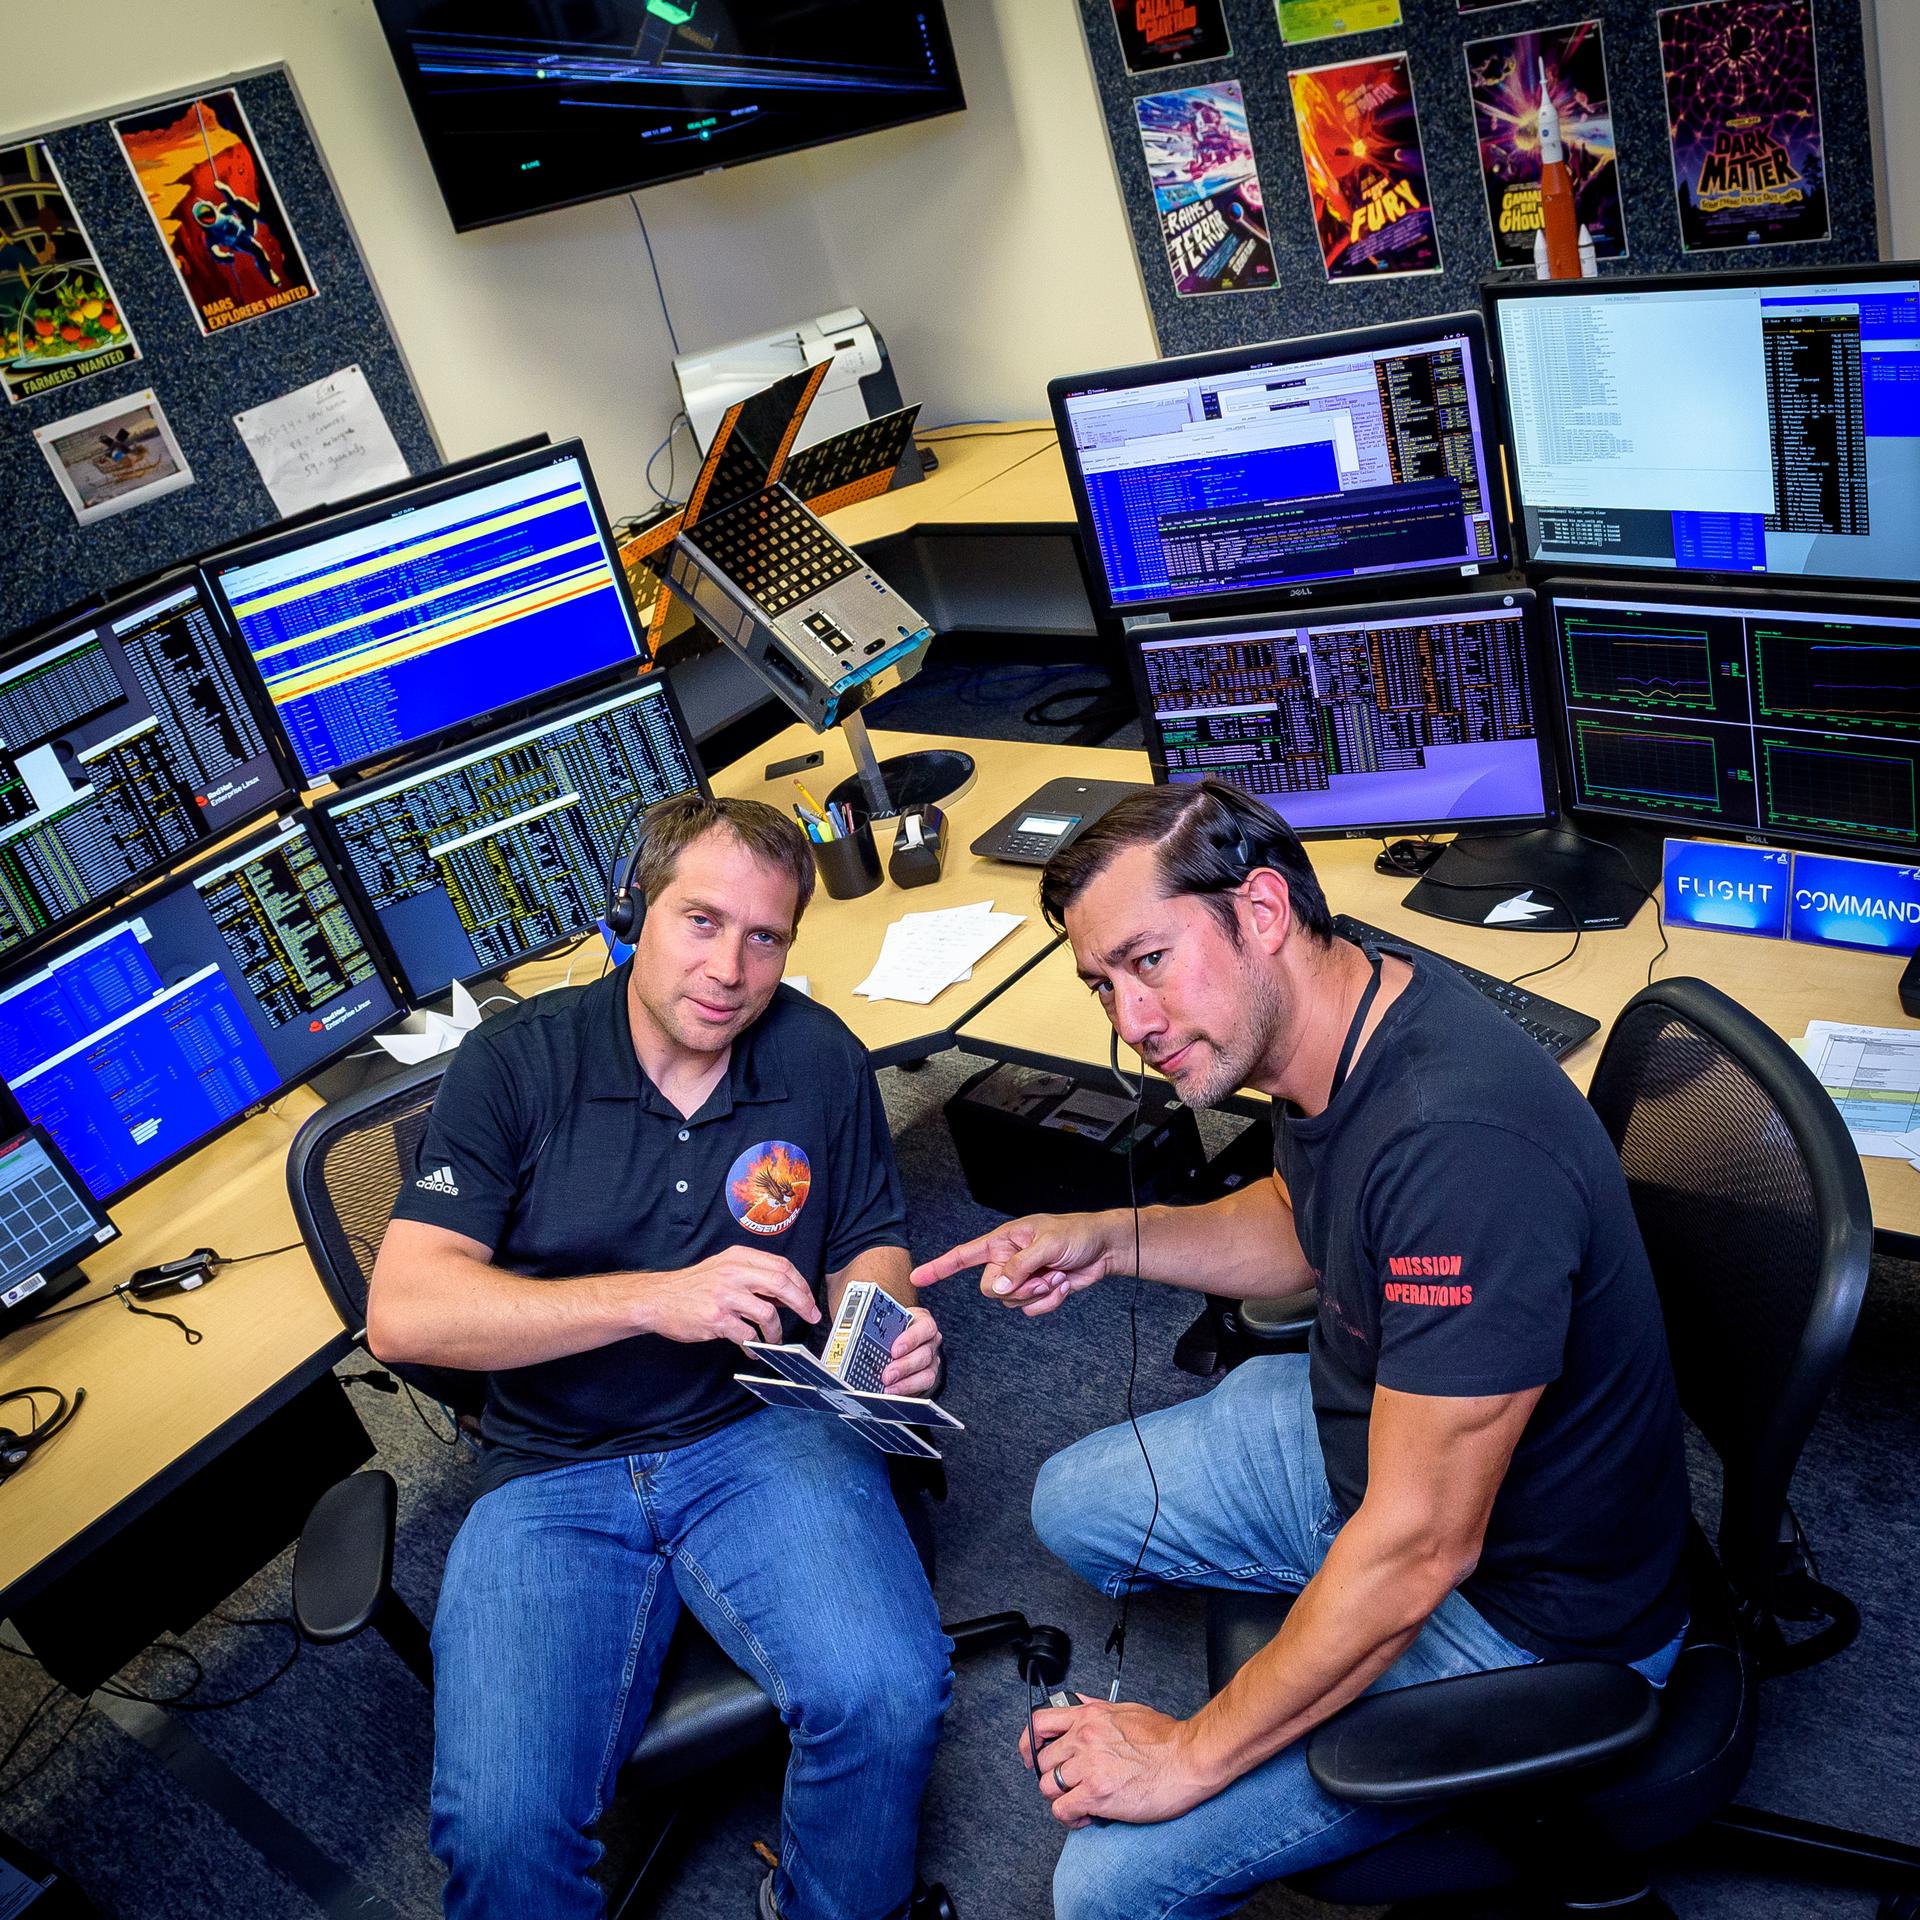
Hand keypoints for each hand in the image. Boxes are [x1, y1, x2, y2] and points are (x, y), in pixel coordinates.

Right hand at [637, 1249, 819, 1345]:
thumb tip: (784, 1293)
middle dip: (802, 1303)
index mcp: (738, 1257)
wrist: (658, 1298)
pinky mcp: (715, 1318)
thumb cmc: (691, 1286)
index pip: (782, 1266)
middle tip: (811, 1317)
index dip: (801, 1284)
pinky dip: (754, 1345)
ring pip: (767, 1312)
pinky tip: (752, 1349)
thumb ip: (752, 1275)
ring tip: (773, 1339)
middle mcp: (733, 1273)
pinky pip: (746, 1334)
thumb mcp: (723, 1268)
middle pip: (781, 1284)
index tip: (809, 1300)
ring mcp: (724, 1296)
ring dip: (776, 1331)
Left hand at [881, 1306, 940, 1394]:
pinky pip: (923, 1385)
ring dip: (906, 1382)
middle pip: (924, 1354)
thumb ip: (880, 1330)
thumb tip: (861, 1339)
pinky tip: (893, 1391)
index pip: (924, 1328)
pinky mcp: (927, 1376)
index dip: (910, 1339)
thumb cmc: (892, 1328)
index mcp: (921, 1321)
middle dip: (903, 1366)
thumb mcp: (887, 1323)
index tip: (894, 1351)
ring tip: (888, 1387)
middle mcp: (929, 1341)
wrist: (900, 1338)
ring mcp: (931, 1360)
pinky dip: (907, 1390)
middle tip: (887, 1375)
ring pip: (926, 1373)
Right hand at [911, 1213, 1117, 1316]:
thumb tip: (997, 1288)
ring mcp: (1022, 1279)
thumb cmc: (1077, 1234)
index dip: (940, 1267)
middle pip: (990, 1289)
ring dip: (1038, 1293)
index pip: (964, 1255)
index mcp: (1003, 1241)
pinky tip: (1063, 1285)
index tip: (917, 1277)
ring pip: (1011, 1303)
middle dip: (1019, 1288)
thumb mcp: (1047, 1244)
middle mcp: (1007, 1261)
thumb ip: (1018, 1266)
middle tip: (1044, 1274)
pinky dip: (1048, 1301)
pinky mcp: (1037, 1292)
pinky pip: (1031, 1310)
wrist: (1104, 1249)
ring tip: (1057, 1275)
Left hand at [1020, 1700, 1215, 1827]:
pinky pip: (1062, 1809)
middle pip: (1042, 1761)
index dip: (1029, 1742)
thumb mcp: (1125, 1709)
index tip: (1031, 1755)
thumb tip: (1080, 1707)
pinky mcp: (1097, 1794)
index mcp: (1089, 1716)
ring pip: (1048, 1786)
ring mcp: (1088, 1766)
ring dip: (1061, 1797)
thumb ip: (1097, 1709)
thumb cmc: (1166, 1737)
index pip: (1039, 1723)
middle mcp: (1083, 1738)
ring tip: (1080, 1802)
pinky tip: (1086, 1815)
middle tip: (1070, 1785)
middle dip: (1053, 1776)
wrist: (1189, 1757)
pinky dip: (1070, 1816)